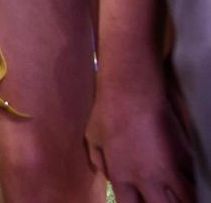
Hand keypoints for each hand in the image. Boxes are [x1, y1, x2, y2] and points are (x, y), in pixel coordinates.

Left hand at [86, 80, 193, 202]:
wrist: (132, 92)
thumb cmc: (107, 112)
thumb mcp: (93, 139)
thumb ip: (101, 163)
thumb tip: (110, 177)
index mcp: (122, 177)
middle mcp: (147, 179)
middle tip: (158, 200)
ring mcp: (169, 169)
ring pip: (184, 200)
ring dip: (179, 200)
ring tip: (173, 196)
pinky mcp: (185, 157)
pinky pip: (191, 181)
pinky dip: (188, 186)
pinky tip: (183, 185)